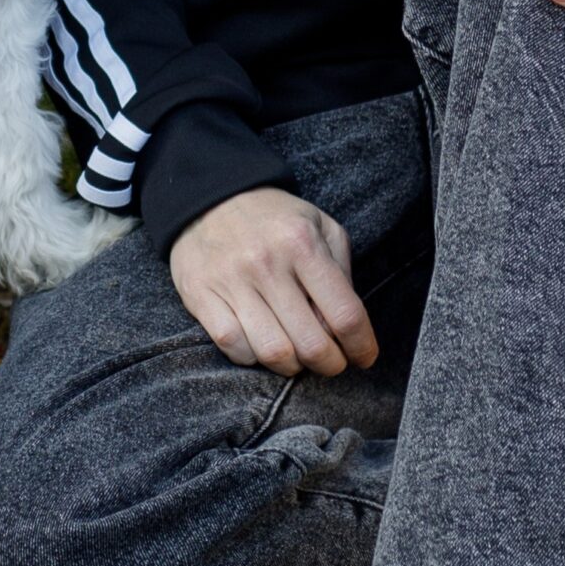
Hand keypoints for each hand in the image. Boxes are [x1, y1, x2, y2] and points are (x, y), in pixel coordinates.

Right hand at [169, 185, 375, 375]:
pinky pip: (233, 347)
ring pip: (272, 352)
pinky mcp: (200, 295)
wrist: (209, 198)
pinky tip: (259, 344)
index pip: (344, 314)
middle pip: (311, 343)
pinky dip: (252, 357)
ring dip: (292, 367)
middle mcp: (266, 263)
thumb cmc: (274, 219)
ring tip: (296, 357)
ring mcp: (230, 281)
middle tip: (331, 362)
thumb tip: (345, 326)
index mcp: (301, 244)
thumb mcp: (320, 226)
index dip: (361, 346)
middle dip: (329, 364)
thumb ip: (340, 272)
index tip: (364, 357)